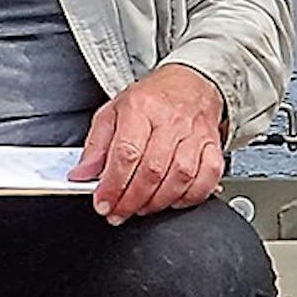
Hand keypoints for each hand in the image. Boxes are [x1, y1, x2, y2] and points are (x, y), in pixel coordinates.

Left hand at [67, 63, 225, 224]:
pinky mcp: (213, 146)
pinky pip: (207, 178)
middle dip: (132, 200)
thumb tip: (82, 174)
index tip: (103, 202)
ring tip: (141, 208)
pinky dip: (189, 197)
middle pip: (152, 170)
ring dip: (157, 202)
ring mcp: (195, 134)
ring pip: (180, 177)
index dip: (113, 185)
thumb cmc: (151, 99)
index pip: (126, 153)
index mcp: (140, 108)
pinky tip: (172, 200)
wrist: (190, 83)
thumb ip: (96, 145)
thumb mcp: (113, 113)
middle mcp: (170, 120)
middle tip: (118, 212)